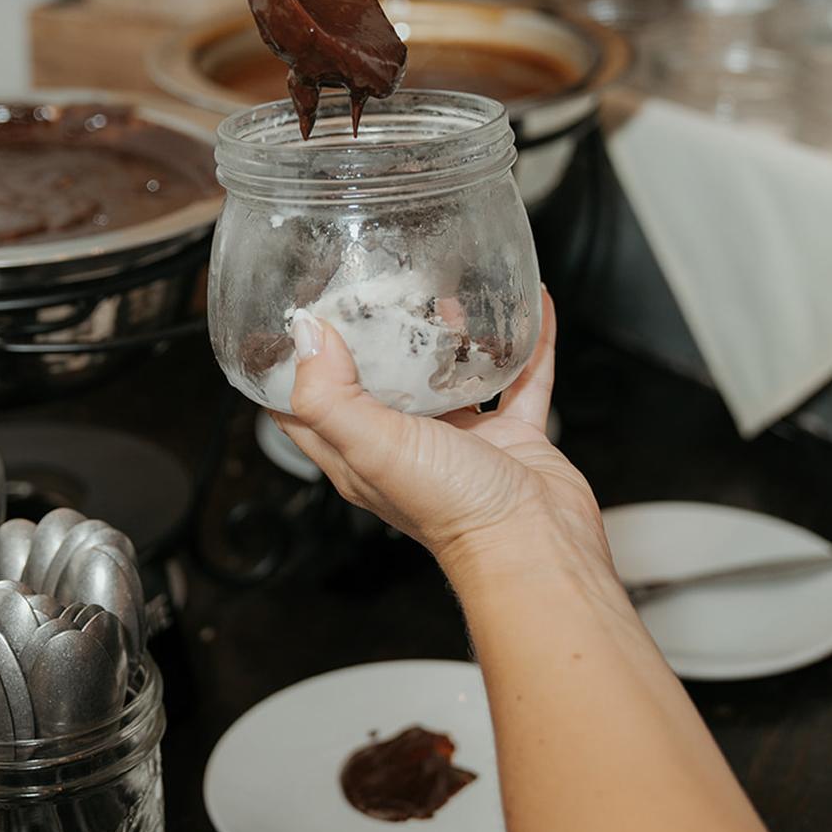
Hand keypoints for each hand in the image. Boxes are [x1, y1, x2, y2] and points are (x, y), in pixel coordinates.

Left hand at [276, 291, 612, 580]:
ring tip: (447, 290)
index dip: (296, 363)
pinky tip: (535, 306)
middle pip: (382, 378)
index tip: (296, 315)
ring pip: (449, 373)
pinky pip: (520, 378)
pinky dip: (527, 343)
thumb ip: (331, 395)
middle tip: (376, 285)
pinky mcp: (511, 436)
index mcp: (360, 452)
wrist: (536, 546)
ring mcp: (461, 440)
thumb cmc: (455, 512)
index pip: (309, 405)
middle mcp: (406, 445)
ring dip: (449, 333)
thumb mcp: (374, 447)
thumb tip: (305, 335)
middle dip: (377, 333)